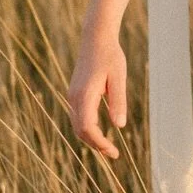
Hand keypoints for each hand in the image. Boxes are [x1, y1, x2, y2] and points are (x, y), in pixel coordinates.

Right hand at [67, 28, 127, 159]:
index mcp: (84, 94)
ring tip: (108, 147)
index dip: (99, 143)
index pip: (87, 128)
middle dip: (95, 144)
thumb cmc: (110, 55)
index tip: (113, 152)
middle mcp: (74, 97)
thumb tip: (119, 125)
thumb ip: (118, 100)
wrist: (96, 38)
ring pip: (77, 125)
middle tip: (114, 154)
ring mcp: (72, 96)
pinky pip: (78, 117)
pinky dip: (88, 129)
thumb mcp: (118, 77)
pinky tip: (100, 133)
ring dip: (91, 138)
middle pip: (80, 130)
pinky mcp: (75, 94)